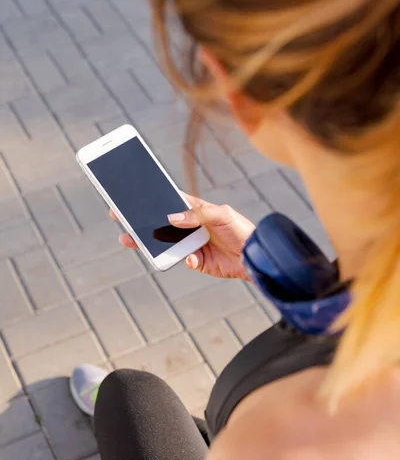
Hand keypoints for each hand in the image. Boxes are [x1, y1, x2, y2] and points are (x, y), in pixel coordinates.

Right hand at [111, 194, 254, 279]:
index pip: (168, 201)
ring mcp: (191, 243)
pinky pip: (183, 260)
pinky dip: (186, 260)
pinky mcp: (196, 261)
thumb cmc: (241, 229)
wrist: (255, 257)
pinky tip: (193, 259)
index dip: (150, 200)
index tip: (130, 198)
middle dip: (140, 222)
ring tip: (131, 240)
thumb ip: (198, 214)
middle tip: (120, 219)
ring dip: (148, 242)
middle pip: (160, 223)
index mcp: (195, 209)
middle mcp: (189, 226)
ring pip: (164, 242)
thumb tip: (172, 218)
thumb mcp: (222, 215)